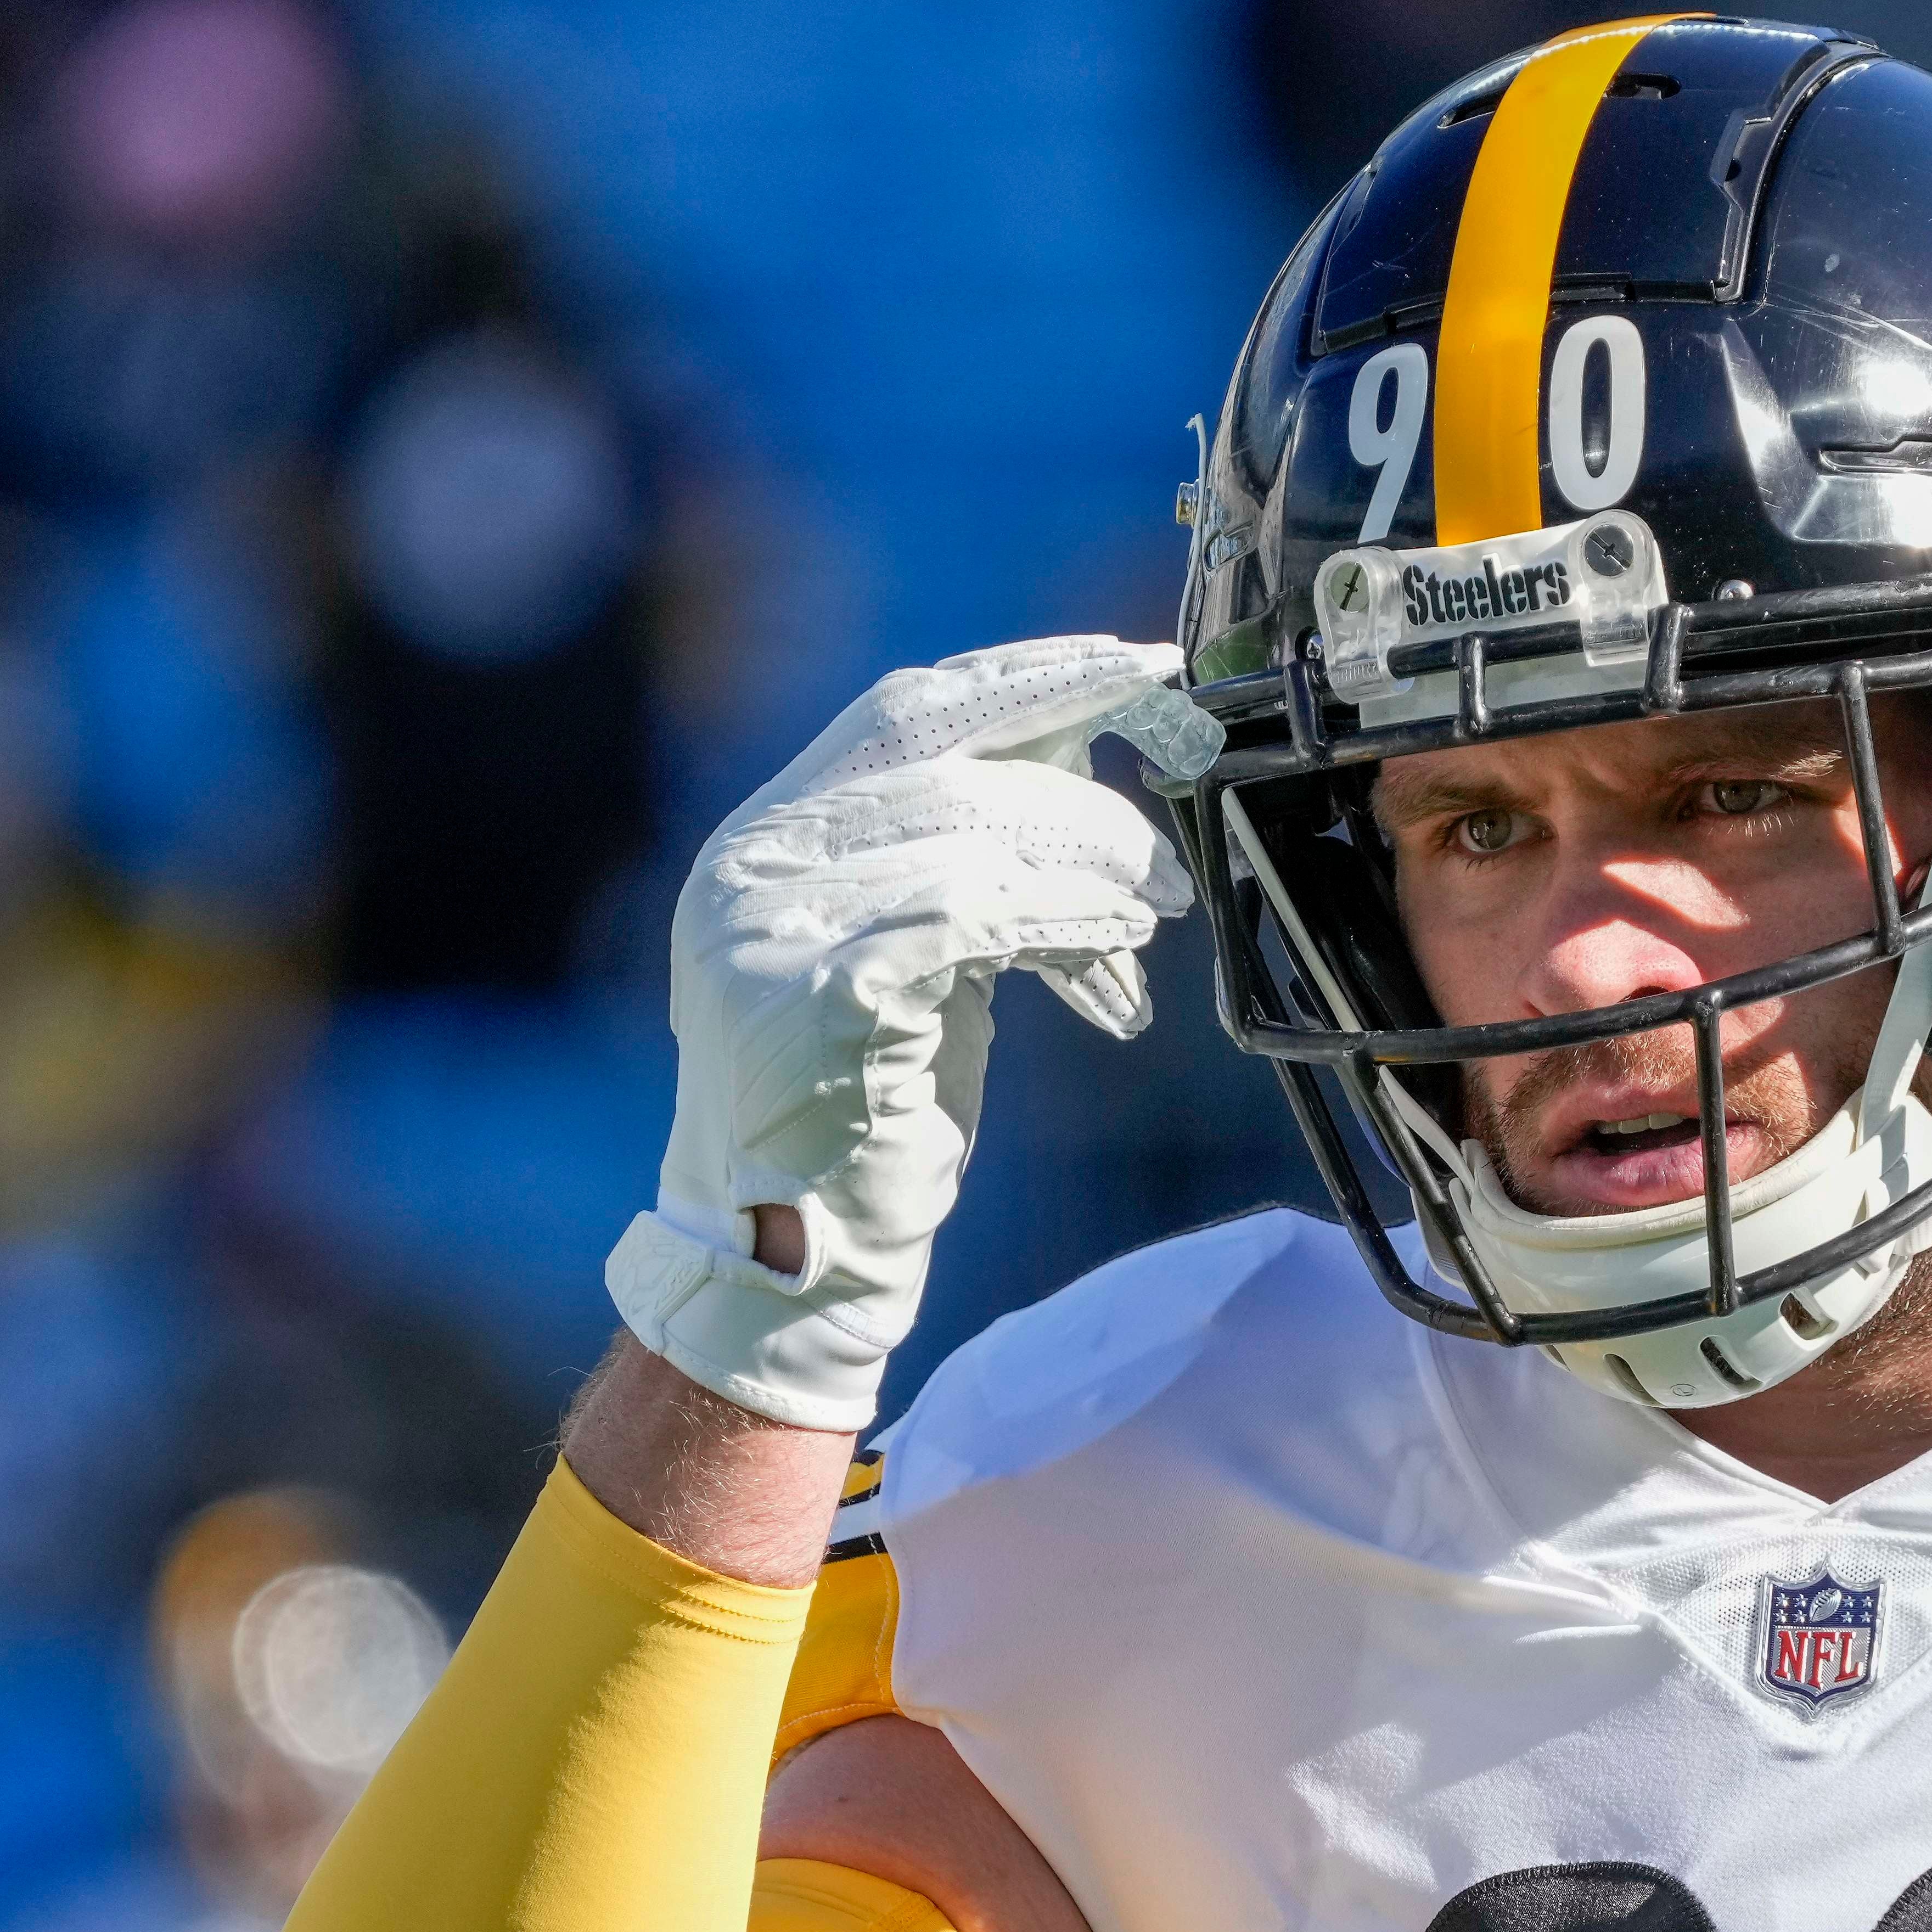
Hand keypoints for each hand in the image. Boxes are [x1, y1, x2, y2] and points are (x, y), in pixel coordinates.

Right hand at [605, 636, 1193, 1432]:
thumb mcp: (917, 960)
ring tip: (1161, 901)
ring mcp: (766, 928)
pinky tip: (1121, 951)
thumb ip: (961, 863)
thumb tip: (1085, 781)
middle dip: (1078, 759)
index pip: (905, 710)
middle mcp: (751, 865)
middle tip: (1181, 776)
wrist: (791, 1266)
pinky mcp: (812, 995)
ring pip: (969, 831)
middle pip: (945, 752)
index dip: (1026, 675)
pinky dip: (1062, 921)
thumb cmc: (869, 1121)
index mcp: (767, 839)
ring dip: (1091, 855)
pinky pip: (970, 917)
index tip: (1133, 665)